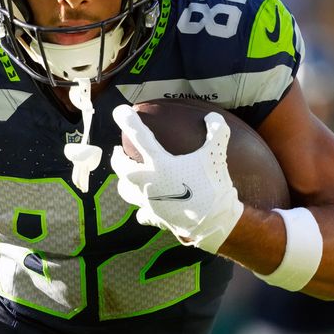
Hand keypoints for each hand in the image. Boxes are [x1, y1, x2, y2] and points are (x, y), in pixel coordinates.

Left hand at [110, 104, 243, 252]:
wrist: (215, 222)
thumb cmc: (213, 186)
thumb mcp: (216, 155)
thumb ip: (216, 132)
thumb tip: (213, 116)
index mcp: (160, 164)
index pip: (139, 136)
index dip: (128, 120)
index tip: (120, 111)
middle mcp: (147, 182)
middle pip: (121, 167)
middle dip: (117, 157)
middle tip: (118, 151)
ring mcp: (148, 201)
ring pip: (125, 190)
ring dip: (124, 181)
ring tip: (127, 176)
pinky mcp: (154, 217)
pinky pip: (141, 213)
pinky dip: (142, 209)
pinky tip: (145, 207)